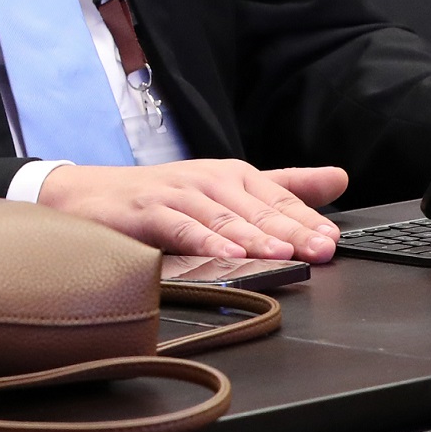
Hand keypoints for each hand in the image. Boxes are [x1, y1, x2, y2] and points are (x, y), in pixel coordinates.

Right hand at [36, 159, 347, 263]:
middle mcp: (209, 180)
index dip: (307, 220)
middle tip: (320, 250)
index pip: (279, 199)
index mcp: (233, 176)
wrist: (91, 195)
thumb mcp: (227, 189)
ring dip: (254, 236)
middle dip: (291, 231)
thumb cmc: (162, 196)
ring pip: (223, 217)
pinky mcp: (149, 211)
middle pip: (257, 210)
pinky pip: (181, 227)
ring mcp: (178, 194)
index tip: (332, 240)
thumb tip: (339, 178)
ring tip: (282, 254)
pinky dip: (205, 241)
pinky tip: (226, 255)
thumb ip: (283, 187)